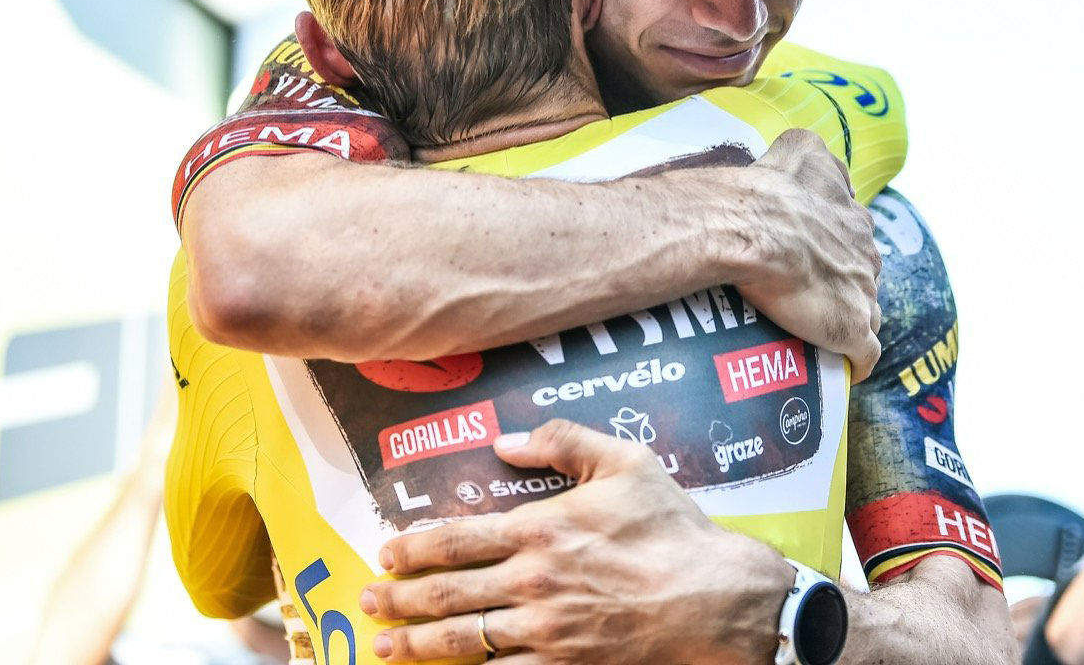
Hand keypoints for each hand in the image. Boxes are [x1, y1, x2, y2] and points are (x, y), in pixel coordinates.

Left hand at [362, 420, 791, 663]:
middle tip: (368, 601)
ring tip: (384, 646)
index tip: (385, 551)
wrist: (715, 599)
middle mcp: (533, 583)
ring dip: (418, 645)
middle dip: (399, 600)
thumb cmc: (673, 529)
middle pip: (446, 594)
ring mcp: (546, 632)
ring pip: (464, 641)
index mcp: (541, 529)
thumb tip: (506, 439)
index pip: (457, 538)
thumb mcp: (627, 462)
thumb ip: (565, 441)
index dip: (414, 546)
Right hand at [736, 128, 882, 378]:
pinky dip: (856, 363)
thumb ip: (810, 149)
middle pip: (863, 274)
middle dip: (843, 283)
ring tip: (818, 330)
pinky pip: (865, 355)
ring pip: (868, 313)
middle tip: (807, 292)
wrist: (754, 227)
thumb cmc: (769, 190)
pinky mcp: (851, 329)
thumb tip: (806, 148)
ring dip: (850, 321)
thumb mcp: (799, 149)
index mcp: (853, 217)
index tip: (811, 256)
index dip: (834, 249)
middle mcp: (865, 252)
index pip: (854, 237)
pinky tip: (843, 368)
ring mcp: (862, 293)